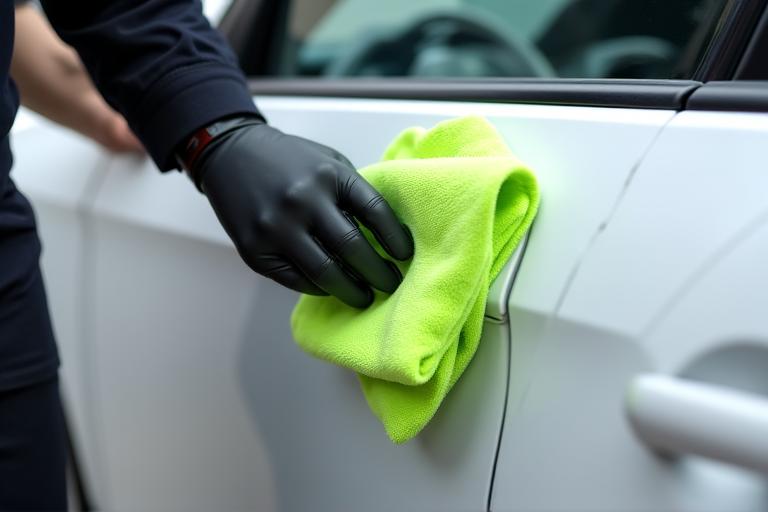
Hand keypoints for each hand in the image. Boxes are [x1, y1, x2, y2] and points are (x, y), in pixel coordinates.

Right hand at [193, 119, 413, 307]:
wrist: (230, 154)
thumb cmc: (289, 160)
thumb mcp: (328, 162)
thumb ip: (353, 192)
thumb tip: (385, 234)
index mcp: (329, 175)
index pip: (376, 212)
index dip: (396, 239)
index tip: (405, 256)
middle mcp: (304, 200)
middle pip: (353, 248)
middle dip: (378, 273)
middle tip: (391, 285)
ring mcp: (276, 227)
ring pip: (325, 273)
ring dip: (351, 291)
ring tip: (365, 297)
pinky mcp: (255, 250)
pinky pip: (296, 280)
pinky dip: (318, 288)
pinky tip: (330, 289)